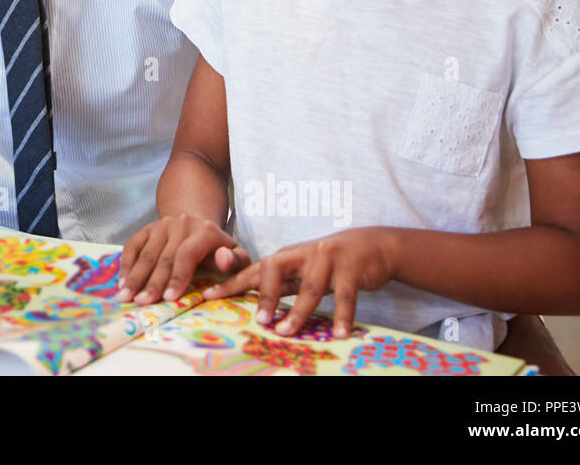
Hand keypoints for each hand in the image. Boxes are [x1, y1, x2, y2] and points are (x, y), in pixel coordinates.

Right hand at [116, 214, 250, 304]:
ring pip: (146, 254)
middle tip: (141, 303)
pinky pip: (132, 246)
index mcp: (204, 231)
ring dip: (134, 276)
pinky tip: (122, 282)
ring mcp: (161, 225)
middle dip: (151, 283)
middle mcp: (180, 225)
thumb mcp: (237, 254)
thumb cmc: (218, 249)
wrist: (196, 224)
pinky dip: (126, 264)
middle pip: (164, 257)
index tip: (169, 298)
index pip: (187, 254)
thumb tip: (223, 260)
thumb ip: (236, 261)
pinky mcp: (146, 228)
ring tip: (125, 296)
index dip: (178, 277)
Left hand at [205, 227, 398, 338]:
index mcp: (285, 256)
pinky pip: (345, 295)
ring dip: (297, 311)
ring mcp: (326, 258)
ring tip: (286, 332)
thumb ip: (280, 284)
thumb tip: (254, 306)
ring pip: (309, 287)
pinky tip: (339, 334)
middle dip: (265, 295)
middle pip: (275, 269)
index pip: (253, 270)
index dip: (230, 283)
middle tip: (259, 321)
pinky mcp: (351, 268)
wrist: (371, 245)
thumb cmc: (329, 262)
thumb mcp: (301, 269)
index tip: (208, 295)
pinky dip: (342, 316)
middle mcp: (302, 254)